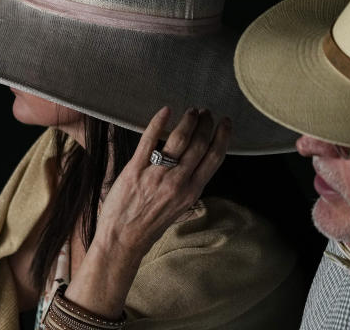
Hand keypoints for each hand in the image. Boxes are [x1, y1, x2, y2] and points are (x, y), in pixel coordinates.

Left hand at [93, 106, 230, 258]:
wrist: (123, 239)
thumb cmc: (149, 226)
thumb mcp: (179, 210)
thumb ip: (188, 188)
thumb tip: (196, 168)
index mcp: (191, 193)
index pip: (214, 159)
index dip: (222, 137)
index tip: (225, 123)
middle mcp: (177, 182)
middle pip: (198, 145)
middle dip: (205, 124)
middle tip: (206, 112)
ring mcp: (156, 175)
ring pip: (178, 140)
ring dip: (187, 121)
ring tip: (191, 111)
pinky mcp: (135, 170)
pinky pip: (148, 141)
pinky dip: (158, 123)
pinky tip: (165, 111)